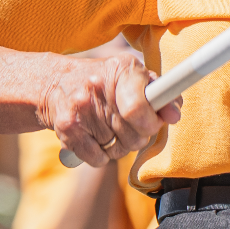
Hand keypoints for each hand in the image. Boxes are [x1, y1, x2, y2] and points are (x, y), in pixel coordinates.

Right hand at [39, 50, 179, 167]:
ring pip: (117, 150)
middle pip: (134, 135)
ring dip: (118, 145)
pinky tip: (94, 137)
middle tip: (130, 125)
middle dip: (138, 136)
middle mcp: (96, 87)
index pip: (139, 108)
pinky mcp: (66, 128)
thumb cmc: (106, 82)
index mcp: (121, 69)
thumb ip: (161, 95)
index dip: (152, 122)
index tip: (156, 122)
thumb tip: (174, 114)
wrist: (55, 82)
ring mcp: (79, 108)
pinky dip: (100, 155)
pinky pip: (98, 159)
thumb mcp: (134, 77)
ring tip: (109, 127)